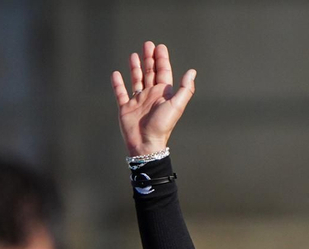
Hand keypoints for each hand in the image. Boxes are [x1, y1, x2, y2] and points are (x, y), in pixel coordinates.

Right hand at [112, 40, 195, 156]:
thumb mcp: (176, 106)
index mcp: (163, 94)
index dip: (162, 59)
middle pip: (150, 73)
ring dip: (136, 68)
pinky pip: (120, 93)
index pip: (163, 72)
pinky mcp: (125, 108)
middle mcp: (151, 95)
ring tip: (134, 55)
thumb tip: (192, 72)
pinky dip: (118, 84)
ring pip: (137, 80)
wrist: (146, 144)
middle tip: (147, 44)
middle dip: (149, 58)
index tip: (160, 47)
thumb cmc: (162, 126)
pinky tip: (116, 74)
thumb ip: (184, 89)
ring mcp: (138, 101)